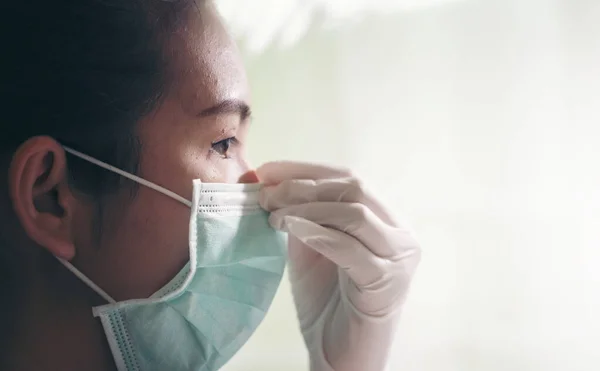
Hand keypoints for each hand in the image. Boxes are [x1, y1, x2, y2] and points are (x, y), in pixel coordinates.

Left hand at [257, 162, 420, 370]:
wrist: (339, 355)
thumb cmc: (326, 303)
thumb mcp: (310, 249)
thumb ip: (302, 217)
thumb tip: (270, 183)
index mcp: (385, 220)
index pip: (349, 179)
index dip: (307, 169)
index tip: (268, 169)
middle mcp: (400, 233)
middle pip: (354, 188)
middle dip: (304, 185)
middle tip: (266, 193)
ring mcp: (399, 258)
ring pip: (355, 212)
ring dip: (307, 207)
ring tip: (273, 213)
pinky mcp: (387, 282)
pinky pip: (351, 248)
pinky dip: (318, 232)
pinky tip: (290, 227)